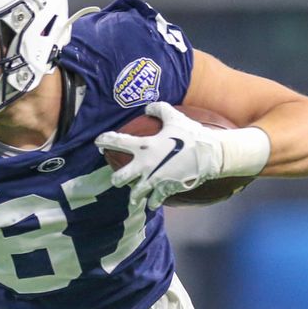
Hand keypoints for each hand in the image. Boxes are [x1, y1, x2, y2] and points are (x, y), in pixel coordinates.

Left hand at [95, 102, 223, 209]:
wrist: (209, 154)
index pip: (117, 141)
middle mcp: (145, 165)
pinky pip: (154, 201)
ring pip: (135, 195)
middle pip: (119, 178)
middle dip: (116, 179)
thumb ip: (159, 109)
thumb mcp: (174, 117)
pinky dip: (153, 202)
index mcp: (144, 146)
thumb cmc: (191, 134)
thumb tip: (147, 106)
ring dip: (134, 195)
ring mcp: (155, 180)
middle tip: (118, 178)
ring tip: (134, 196)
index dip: (104, 140)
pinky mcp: (166, 190)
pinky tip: (153, 201)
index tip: (97, 142)